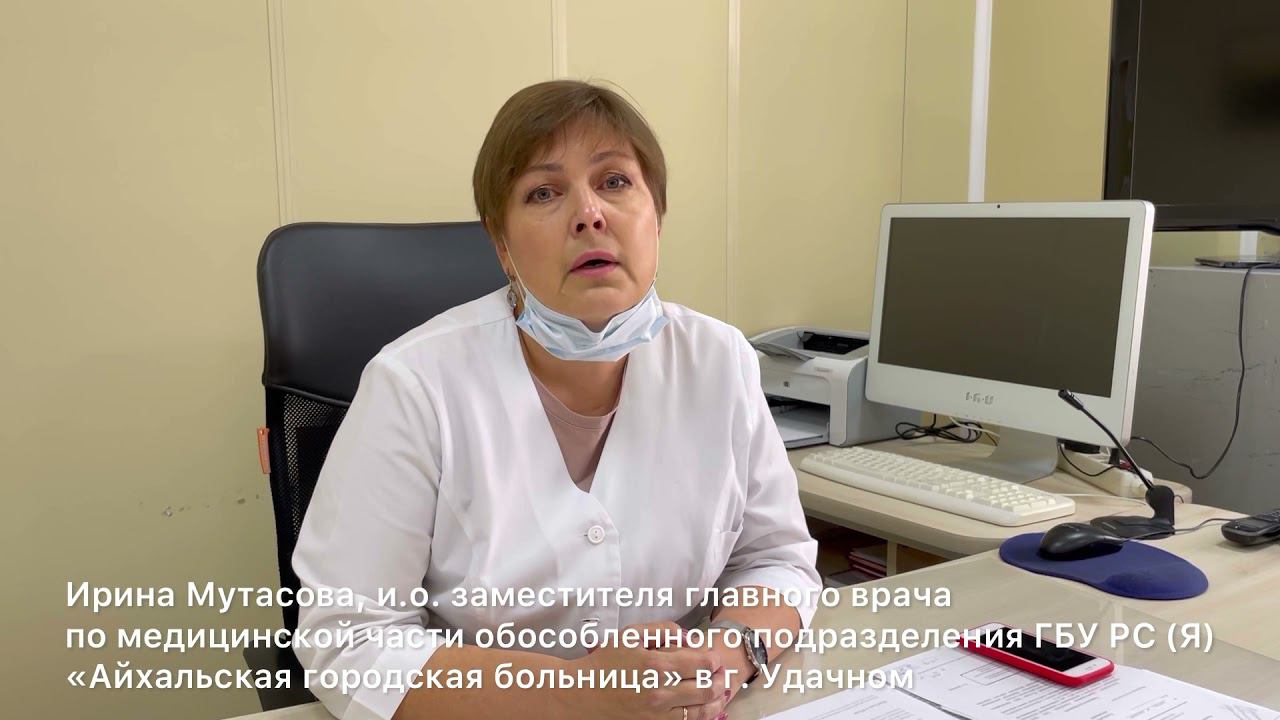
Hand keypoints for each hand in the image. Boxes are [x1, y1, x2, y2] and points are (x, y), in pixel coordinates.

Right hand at [571, 622, 731, 719]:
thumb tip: (689, 637)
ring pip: (703, 711)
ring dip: (716, 699)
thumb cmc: (605, 664)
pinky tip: (702, 707)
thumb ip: (663, 630)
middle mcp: (660, 692)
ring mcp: (658, 714)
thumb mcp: (630, 636)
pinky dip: (701, 715)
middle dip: (720, 679)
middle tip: (721, 673)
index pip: (703, 663)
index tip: (714, 658)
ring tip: (718, 690)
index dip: (714, 660)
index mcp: (656, 665)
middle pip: (708, 688)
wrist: (582, 694)